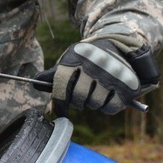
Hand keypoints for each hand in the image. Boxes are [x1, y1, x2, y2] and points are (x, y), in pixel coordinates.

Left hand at [34, 40, 158, 116]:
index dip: (59, 102)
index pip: (61, 84)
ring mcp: (112, 75)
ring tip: (94, 93)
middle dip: (77, 102)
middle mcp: (95, 64)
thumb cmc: (88, 60)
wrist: (120, 49)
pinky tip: (106, 97)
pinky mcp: (127, 86)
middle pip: (78, 98)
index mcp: (77, 56)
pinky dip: (106, 108)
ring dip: (92, 104)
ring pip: (94, 104)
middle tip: (80, 98)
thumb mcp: (70, 60)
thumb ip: (54, 74)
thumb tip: (35, 83)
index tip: (60, 112)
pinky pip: (109, 109)